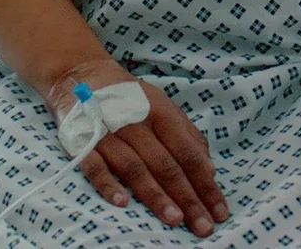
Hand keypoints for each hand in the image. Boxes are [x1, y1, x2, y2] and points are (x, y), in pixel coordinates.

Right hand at [52, 61, 228, 237]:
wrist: (82, 74)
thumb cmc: (130, 97)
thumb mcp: (164, 106)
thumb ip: (188, 136)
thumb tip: (210, 169)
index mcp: (162, 114)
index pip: (189, 154)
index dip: (206, 184)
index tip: (219, 211)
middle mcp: (138, 122)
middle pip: (166, 165)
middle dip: (187, 198)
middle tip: (202, 226)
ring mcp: (109, 132)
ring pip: (136, 168)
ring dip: (156, 195)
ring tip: (174, 220)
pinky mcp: (82, 141)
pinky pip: (95, 165)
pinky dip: (108, 184)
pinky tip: (122, 203)